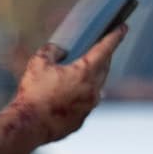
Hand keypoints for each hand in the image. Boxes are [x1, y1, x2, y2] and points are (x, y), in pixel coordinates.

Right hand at [17, 26, 124, 141]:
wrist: (29, 125)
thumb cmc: (33, 93)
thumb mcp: (38, 63)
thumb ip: (52, 50)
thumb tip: (60, 50)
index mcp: (85, 73)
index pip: (105, 49)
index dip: (115, 36)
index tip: (123, 27)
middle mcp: (93, 91)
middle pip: (104, 68)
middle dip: (104, 56)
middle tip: (103, 46)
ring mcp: (89, 107)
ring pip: (97, 87)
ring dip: (93, 76)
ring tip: (85, 69)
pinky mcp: (81, 120)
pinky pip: (87, 103)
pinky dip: (82, 94)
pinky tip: (70, 93)